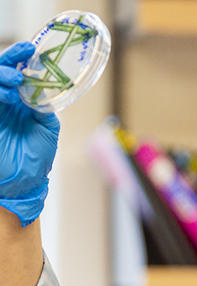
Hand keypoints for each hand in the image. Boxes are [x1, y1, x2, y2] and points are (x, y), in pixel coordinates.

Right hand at [0, 42, 59, 226]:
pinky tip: (7, 96)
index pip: (19, 72)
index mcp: (23, 100)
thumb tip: (44, 90)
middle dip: (8, 62)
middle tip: (21, 62)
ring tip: (15, 80)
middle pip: (1, 72)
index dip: (22, 58)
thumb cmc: (36, 157)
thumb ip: (44, 109)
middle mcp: (6, 101)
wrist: (23, 182)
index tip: (31, 48)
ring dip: (2, 75)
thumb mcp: (48, 130)